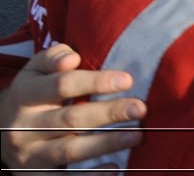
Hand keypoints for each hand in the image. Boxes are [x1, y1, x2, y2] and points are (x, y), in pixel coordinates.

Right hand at [0, 45, 143, 172]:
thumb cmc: (31, 93)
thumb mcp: (35, 70)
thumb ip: (53, 58)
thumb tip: (72, 58)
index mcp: (25, 96)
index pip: (62, 86)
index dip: (95, 82)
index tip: (127, 80)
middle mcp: (24, 127)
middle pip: (70, 119)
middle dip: (108, 113)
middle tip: (140, 108)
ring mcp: (29, 154)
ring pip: (70, 150)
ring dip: (106, 144)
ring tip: (137, 136)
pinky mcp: (36, 174)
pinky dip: (91, 175)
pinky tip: (115, 167)